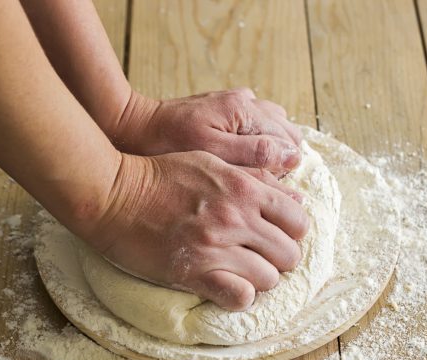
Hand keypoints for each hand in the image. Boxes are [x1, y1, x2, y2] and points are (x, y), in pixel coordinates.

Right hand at [83, 151, 308, 310]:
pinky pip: (239, 298)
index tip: (275, 235)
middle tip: (259, 257)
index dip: (291, 232)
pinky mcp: (194, 272)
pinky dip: (238, 296)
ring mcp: (216, 247)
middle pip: (289, 255)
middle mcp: (236, 218)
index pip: (298, 221)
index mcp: (244, 189)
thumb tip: (295, 197)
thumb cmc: (161, 175)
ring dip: (258, 278)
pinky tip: (226, 287)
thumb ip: (255, 178)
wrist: (114, 194)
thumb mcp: (212, 162)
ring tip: (240, 272)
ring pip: (269, 279)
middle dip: (278, 259)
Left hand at [109, 88, 302, 173]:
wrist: (133, 126)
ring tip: (254, 173)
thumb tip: (293, 156)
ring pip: (271, 125)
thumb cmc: (168, 143)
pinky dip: (255, 138)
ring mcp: (234, 101)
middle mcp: (245, 100)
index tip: (276, 191)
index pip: (286, 140)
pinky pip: (252, 121)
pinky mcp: (223, 107)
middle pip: (284, 131)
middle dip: (281, 158)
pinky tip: (241, 155)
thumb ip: (254, 154)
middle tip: (265, 185)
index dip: (285, 168)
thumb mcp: (212, 153)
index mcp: (244, 109)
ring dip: (270, 148)